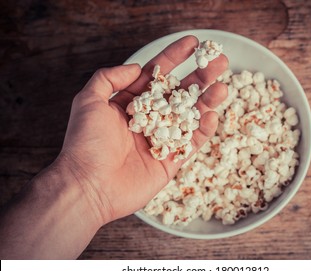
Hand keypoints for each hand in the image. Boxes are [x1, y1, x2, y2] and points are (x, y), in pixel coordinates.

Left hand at [59, 35, 227, 224]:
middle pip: (180, 93)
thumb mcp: (89, 100)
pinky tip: (212, 115)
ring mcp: (161, 139)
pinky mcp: (171, 160)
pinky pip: (192, 143)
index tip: (193, 43)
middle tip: (219, 61)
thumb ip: (109, 78)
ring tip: (223, 87)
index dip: (175, 57)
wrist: (89, 186)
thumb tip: (137, 68)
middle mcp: (149, 119)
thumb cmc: (86, 143)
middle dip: (200, 76)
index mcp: (131, 103)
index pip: (157, 75)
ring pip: (190, 116)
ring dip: (207, 101)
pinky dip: (204, 130)